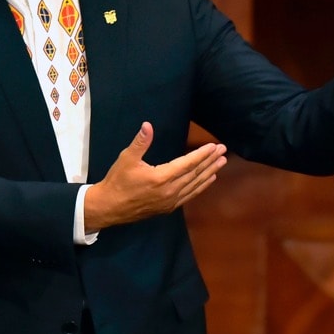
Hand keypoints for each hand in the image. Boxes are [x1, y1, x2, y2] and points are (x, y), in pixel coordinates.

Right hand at [84, 122, 227, 230]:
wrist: (109, 207)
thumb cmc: (118, 181)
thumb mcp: (126, 159)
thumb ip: (140, 143)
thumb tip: (148, 126)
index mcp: (161, 177)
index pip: (188, 163)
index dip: (202, 154)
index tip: (214, 146)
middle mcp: (170, 191)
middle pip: (195, 174)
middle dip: (210, 161)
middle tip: (223, 151)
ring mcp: (171, 201)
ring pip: (195, 185)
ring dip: (210, 173)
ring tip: (222, 163)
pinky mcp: (169, 208)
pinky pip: (190, 195)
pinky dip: (201, 186)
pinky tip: (209, 179)